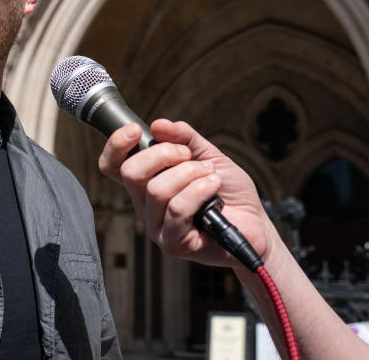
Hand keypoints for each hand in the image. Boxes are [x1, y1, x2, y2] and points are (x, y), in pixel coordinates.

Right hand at [98, 119, 273, 268]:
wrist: (256, 224)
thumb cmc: (228, 192)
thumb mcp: (208, 155)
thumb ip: (185, 138)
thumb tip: (158, 125)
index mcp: (145, 183)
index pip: (112, 166)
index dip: (116, 145)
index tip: (137, 131)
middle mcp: (145, 205)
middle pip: (131, 173)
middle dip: (163, 154)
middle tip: (189, 155)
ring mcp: (157, 226)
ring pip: (156, 190)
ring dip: (189, 174)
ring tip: (210, 176)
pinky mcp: (173, 243)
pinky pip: (177, 209)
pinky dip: (199, 191)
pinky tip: (214, 189)